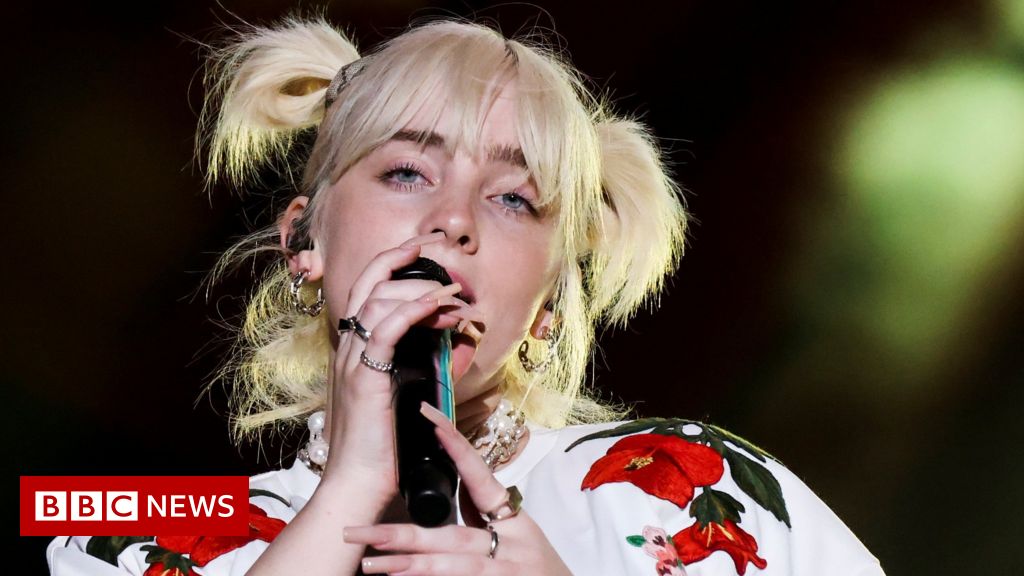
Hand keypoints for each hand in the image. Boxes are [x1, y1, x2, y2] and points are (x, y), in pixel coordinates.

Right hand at [321, 232, 482, 506]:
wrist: (358, 486)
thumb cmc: (381, 448)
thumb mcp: (405, 394)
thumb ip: (421, 363)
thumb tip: (452, 339)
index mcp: (355, 348)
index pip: (370, 287)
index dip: (396, 262)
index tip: (427, 250)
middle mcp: (348, 346)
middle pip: (369, 279)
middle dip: (405, 254)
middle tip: (438, 245)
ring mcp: (351, 359)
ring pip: (379, 299)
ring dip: (421, 288)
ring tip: (455, 294)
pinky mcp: (364, 376)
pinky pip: (385, 328)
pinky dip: (413, 309)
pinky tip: (439, 305)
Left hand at [342, 403, 572, 575]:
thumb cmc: (537, 568)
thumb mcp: (517, 536)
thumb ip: (479, 515)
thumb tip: (441, 487)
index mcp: (514, 519)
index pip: (480, 476)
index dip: (455, 447)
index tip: (429, 420)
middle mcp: (513, 544)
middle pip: (452, 536)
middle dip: (403, 535)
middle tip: (358, 531)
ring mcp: (508, 573)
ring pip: (455, 567)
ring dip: (409, 565)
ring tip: (371, 564)